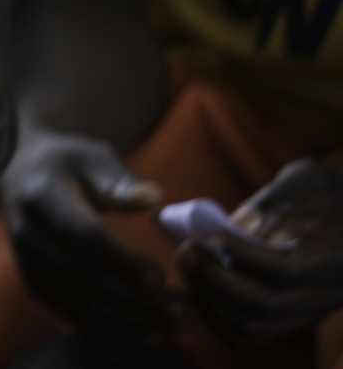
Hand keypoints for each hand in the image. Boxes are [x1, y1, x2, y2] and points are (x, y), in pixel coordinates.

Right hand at [0, 128, 182, 335]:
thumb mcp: (92, 157)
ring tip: (175, 321)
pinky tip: (146, 324)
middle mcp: (28, 236)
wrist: (19, 174)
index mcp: (41, 198)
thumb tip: (153, 196)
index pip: (81, 236)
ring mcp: (28, 264)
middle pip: (84, 278)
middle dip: (136, 299)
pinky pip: (74, 315)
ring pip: (80, 304)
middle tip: (183, 310)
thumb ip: (120, 180)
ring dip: (130, 319)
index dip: (120, 260)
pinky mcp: (36, 284)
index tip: (160, 278)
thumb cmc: (66, 163)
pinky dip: (113, 327)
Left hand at [181, 159, 342, 345]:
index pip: (288, 272)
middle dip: (216, 278)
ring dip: (210, 297)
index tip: (211, 235)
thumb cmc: (321, 194)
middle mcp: (326, 295)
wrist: (341, 217)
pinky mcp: (286, 319)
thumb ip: (275, 203)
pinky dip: (214, 313)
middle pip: (266, 305)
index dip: (244, 257)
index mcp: (336, 260)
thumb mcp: (307, 182)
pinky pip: (246, 332)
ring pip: (253, 325)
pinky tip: (197, 282)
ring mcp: (306, 313)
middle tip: (186, 249)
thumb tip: (238, 226)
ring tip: (189, 263)